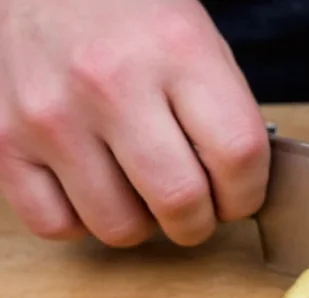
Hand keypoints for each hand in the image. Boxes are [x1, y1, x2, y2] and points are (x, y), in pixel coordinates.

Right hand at [0, 0, 269, 246]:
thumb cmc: (131, 16)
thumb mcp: (200, 42)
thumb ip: (225, 114)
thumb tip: (238, 193)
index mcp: (178, 51)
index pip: (239, 156)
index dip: (247, 194)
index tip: (237, 197)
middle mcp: (111, 83)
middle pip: (179, 202)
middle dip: (199, 223)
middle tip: (195, 209)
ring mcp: (52, 114)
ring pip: (118, 227)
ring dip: (142, 224)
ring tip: (140, 191)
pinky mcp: (4, 139)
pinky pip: (55, 225)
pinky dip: (80, 222)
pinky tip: (93, 189)